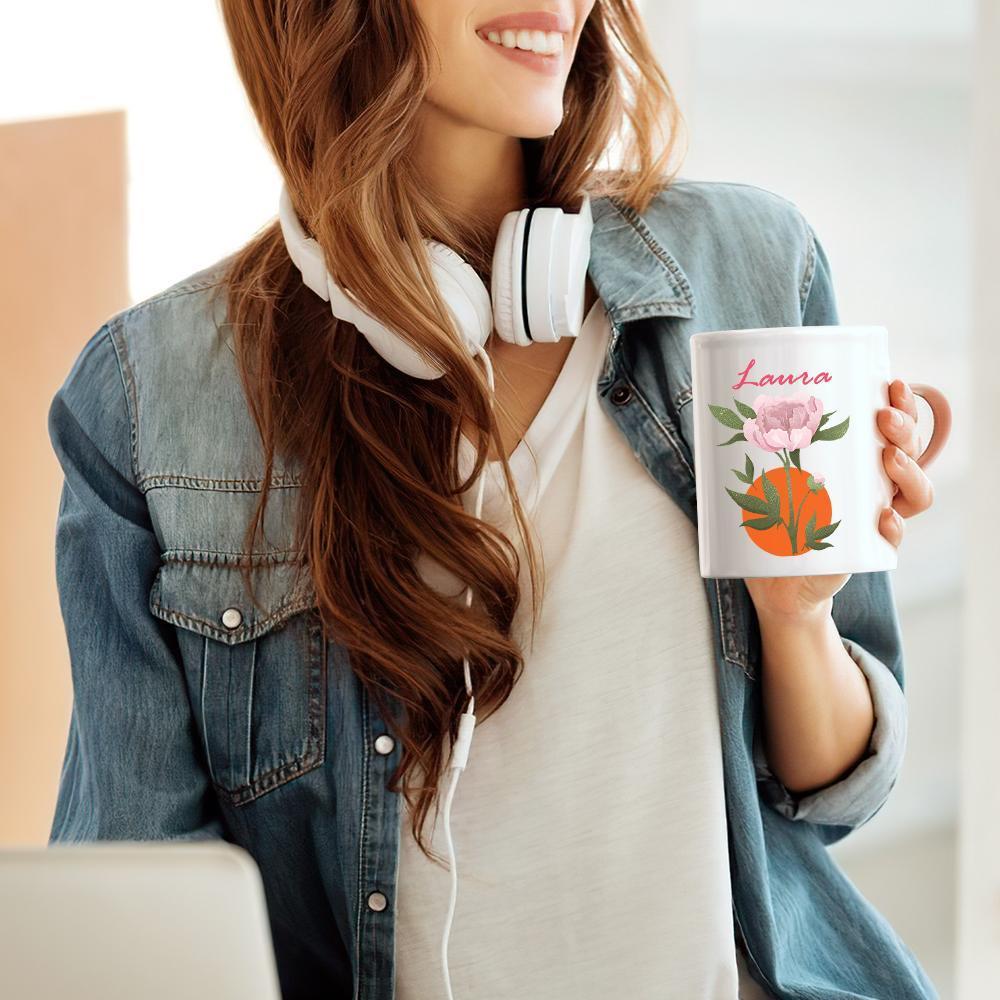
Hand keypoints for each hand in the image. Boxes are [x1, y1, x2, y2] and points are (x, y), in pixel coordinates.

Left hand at [744, 377, 936, 620]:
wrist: (776, 580)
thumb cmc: (771, 518)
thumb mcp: (764, 475)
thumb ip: (755, 445)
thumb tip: (715, 400)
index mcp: (858, 458)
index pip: (893, 424)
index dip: (902, 403)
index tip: (892, 381)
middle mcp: (877, 484)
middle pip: (911, 449)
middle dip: (905, 428)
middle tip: (884, 418)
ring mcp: (878, 516)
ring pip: (917, 491)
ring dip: (910, 472)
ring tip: (888, 458)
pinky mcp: (869, 551)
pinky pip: (894, 538)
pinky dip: (894, 527)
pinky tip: (883, 518)